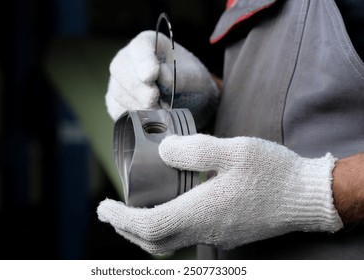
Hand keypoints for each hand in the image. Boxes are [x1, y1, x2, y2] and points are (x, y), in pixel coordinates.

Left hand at [97, 134, 342, 254]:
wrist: (307, 196)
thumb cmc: (272, 172)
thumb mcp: (234, 150)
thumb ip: (195, 150)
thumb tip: (163, 151)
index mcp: (202, 210)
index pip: (149, 226)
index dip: (121, 218)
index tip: (104, 207)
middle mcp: (205, 229)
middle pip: (153, 241)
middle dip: (127, 228)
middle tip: (112, 211)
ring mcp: (216, 235)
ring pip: (168, 243)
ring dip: (144, 231)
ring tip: (133, 212)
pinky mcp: (226, 233)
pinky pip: (185, 238)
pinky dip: (166, 230)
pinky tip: (168, 210)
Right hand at [105, 31, 219, 129]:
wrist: (187, 100)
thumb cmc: (190, 81)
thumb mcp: (195, 76)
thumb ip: (180, 75)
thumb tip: (161, 74)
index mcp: (149, 43)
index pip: (139, 47)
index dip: (143, 61)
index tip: (151, 76)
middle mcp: (128, 58)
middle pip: (120, 69)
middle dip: (139, 89)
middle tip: (156, 101)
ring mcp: (119, 80)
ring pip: (118, 92)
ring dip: (139, 106)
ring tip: (161, 112)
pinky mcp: (116, 101)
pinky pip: (117, 109)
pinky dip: (133, 117)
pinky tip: (150, 119)